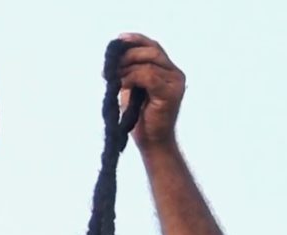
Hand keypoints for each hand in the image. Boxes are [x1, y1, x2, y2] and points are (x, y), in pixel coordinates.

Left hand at [116, 33, 185, 150]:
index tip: (118, 40)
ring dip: (126, 67)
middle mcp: (175, 74)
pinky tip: (121, 85)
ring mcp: (175, 83)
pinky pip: (148, 76)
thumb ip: (128, 72)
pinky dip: (131, 77)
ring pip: (148, 62)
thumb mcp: (131, 89)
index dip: (136, 40)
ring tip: (113, 77)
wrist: (151, 143)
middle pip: (152, 51)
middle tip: (110, 66)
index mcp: (168, 71)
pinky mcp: (170, 93)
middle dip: (128, 54)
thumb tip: (114, 56)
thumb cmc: (140, 119)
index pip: (153, 47)